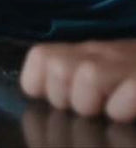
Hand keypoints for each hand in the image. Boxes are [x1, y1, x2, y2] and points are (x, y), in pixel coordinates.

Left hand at [21, 39, 135, 122]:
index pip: (42, 57)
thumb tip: (41, 94)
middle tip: (89, 108)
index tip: (58, 100)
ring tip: (110, 111)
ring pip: (88, 76)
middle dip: (66, 97)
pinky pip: (126, 95)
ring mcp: (129, 65)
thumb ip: (75, 79)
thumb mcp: (107, 73)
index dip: (40, 82)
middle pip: (59, 67)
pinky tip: (128, 114)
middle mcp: (104, 55)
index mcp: (88, 53)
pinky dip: (123, 108)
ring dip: (94, 102)